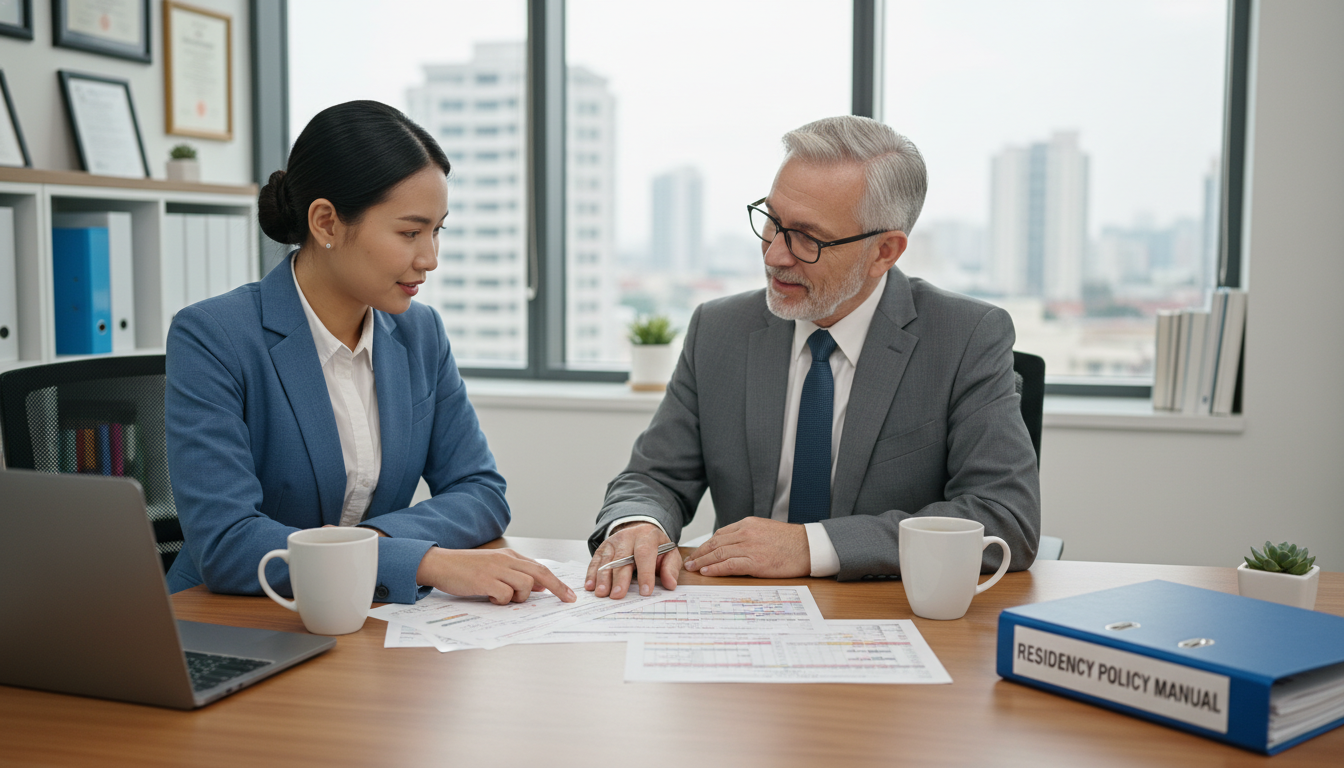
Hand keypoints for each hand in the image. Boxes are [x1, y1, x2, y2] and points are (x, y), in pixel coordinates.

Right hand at [415, 547, 575, 604]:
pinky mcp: (485, 580)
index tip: (569, 594)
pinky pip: (505, 594)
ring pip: (525, 585)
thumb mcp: (495, 567)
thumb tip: (539, 586)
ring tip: (500, 597)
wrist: (440, 563)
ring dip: (518, 597)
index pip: (540, 568)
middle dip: (557, 588)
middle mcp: (506, 560)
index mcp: (510, 556)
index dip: (557, 582)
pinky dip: (501, 600)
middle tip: (568, 600)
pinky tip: (489, 597)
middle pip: (540, 574)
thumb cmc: (466, 569)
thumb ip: (516, 574)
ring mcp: (496, 569)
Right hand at [585, 521, 680, 598]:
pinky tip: (590, 586)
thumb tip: (671, 584)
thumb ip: (670, 568)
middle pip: (622, 559)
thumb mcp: (669, 553)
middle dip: (620, 578)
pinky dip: (591, 574)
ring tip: (602, 593)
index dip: (645, 573)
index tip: (646, 592)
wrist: (640, 530)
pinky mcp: (602, 548)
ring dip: (602, 578)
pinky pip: (595, 561)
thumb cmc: (655, 547)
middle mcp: (627, 537)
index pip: (645, 554)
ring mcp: (612, 542)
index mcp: (647, 537)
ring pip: (606, 560)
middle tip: (617, 596)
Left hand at [682, 517, 809, 577]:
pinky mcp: (755, 561)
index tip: (699, 552)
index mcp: (748, 524)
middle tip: (689, 561)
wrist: (809, 547)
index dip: (706, 544)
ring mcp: (750, 547)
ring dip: (703, 561)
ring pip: (719, 553)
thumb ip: (749, 535)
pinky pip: (729, 565)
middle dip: (700, 553)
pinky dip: (716, 568)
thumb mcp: (766, 530)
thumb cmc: (791, 541)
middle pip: (715, 543)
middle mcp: (746, 533)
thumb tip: (734, 545)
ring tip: (693, 568)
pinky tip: (707, 571)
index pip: (720, 534)